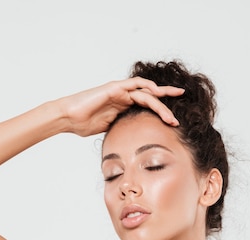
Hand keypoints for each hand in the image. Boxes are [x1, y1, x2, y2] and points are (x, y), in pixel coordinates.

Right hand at [56, 77, 183, 136]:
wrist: (68, 117)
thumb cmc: (83, 124)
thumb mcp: (109, 130)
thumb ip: (122, 131)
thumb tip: (133, 145)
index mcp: (123, 106)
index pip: (147, 106)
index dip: (161, 111)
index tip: (174, 121)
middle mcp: (123, 96)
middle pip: (151, 97)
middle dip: (167, 103)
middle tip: (181, 111)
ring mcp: (119, 91)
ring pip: (146, 93)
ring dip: (161, 102)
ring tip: (171, 116)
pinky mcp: (114, 88)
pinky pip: (135, 84)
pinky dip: (147, 87)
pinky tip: (157, 93)